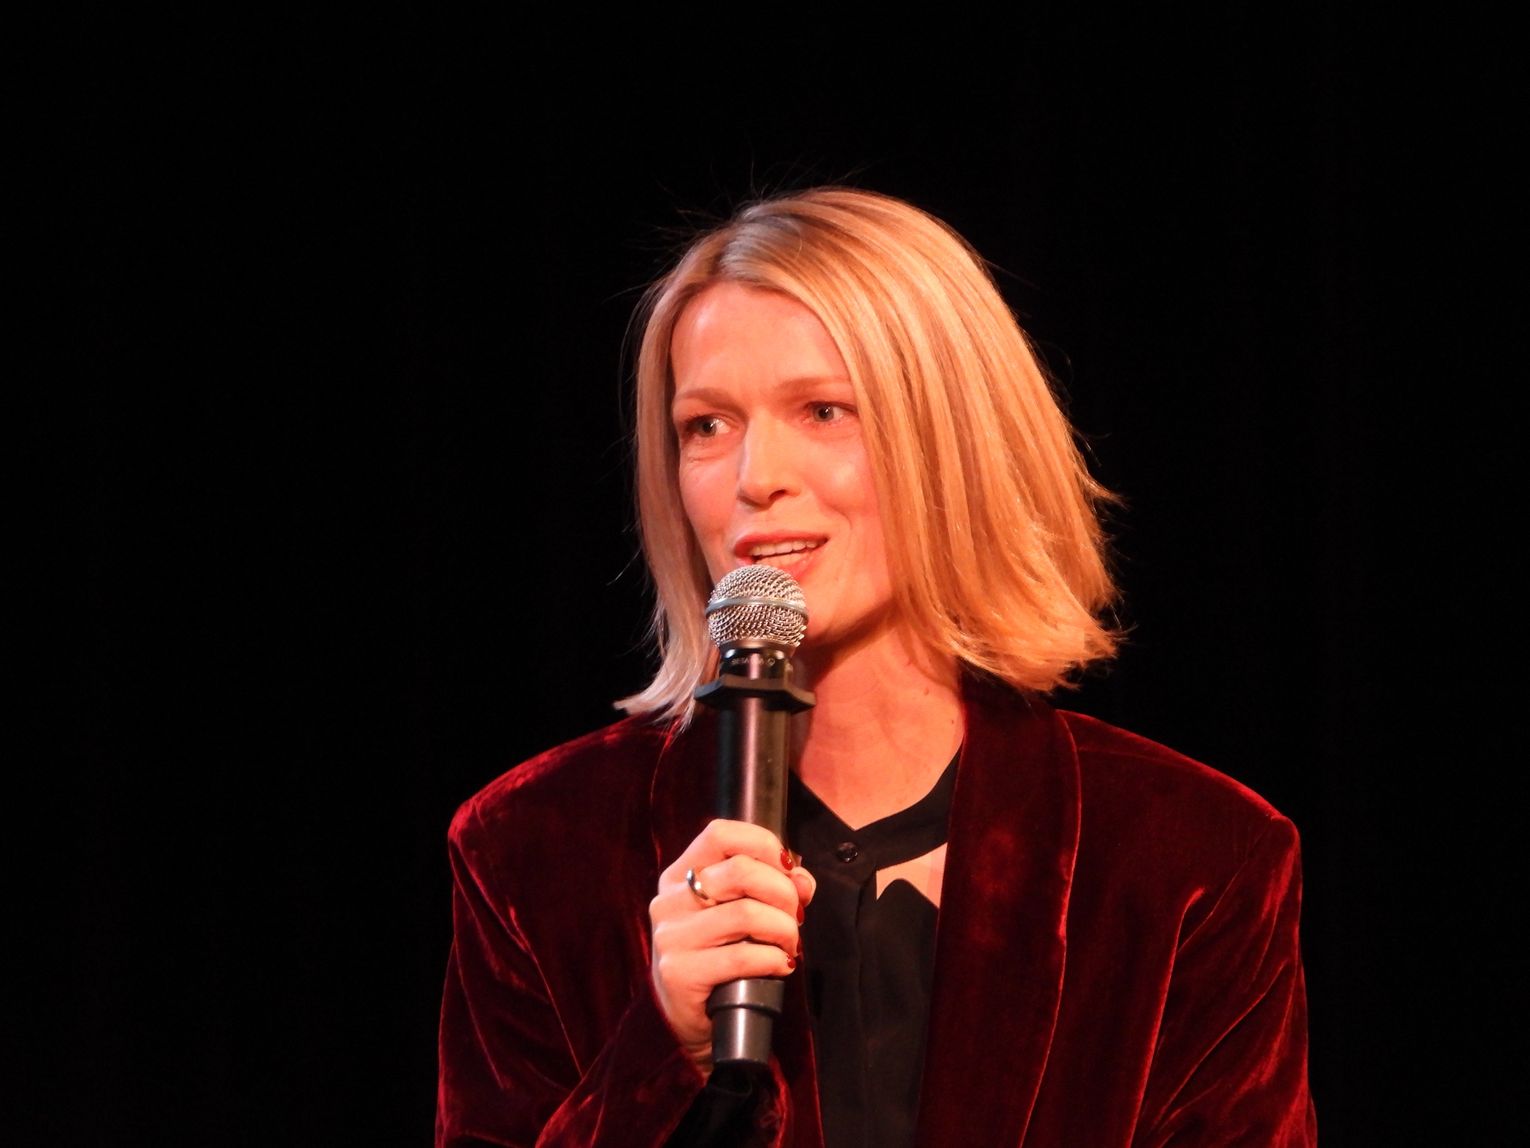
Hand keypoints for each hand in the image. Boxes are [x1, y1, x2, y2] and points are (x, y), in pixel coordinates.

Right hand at [649, 819, 814, 1072]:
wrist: (688, 1019)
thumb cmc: (719, 956)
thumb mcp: (739, 914)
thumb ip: (772, 888)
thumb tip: (803, 879)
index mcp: (680, 875)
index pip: (720, 834)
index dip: (762, 843)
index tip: (787, 867)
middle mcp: (670, 900)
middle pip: (740, 871)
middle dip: (783, 892)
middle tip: (796, 916)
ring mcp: (671, 937)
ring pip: (746, 913)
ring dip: (783, 929)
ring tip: (790, 944)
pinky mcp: (680, 973)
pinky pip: (742, 956)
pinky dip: (774, 959)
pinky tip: (781, 965)